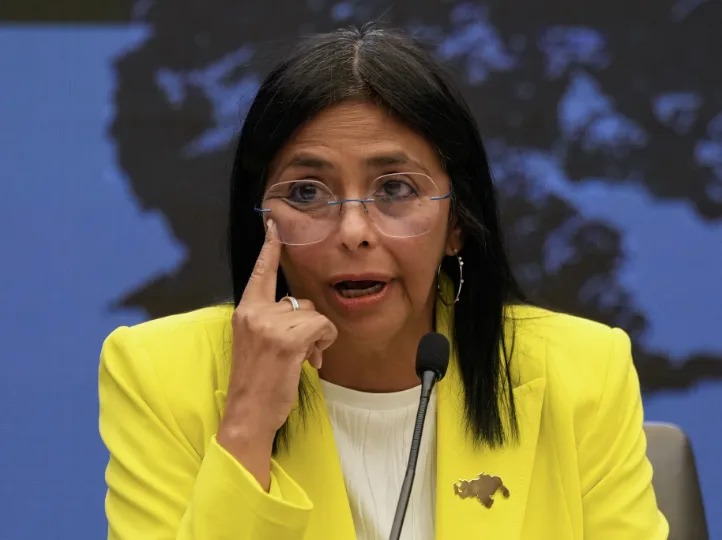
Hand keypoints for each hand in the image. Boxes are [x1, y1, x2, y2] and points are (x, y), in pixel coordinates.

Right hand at [217, 219, 336, 485]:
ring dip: (317, 339)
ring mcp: (271, 325)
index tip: (273, 222)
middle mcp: (255, 312)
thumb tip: (304, 318)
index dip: (269, 247)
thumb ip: (273, 322)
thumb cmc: (255, 383)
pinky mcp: (288, 339)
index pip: (260, 272)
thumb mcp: (256, 343)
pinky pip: (323, 328)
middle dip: (309, 326)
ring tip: (302, 361)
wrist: (246, 415)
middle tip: (301, 353)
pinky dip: (324, 345)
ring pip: (315, 316)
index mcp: (245, 311)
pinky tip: (310, 363)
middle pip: (301, 302)